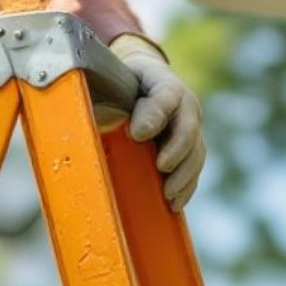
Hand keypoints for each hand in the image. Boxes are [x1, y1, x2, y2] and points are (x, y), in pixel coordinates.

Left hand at [110, 34, 205, 210]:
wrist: (141, 82)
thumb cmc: (121, 83)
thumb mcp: (111, 82)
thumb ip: (103, 95)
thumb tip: (89, 120)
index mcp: (162, 82)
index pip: (164, 96)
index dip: (154, 116)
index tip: (138, 134)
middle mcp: (183, 104)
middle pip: (188, 127)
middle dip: (177, 150)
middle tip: (162, 167)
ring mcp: (190, 126)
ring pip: (196, 151)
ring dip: (184, 175)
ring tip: (168, 195)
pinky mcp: (191, 147)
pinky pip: (194, 167)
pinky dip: (186, 186)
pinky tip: (174, 203)